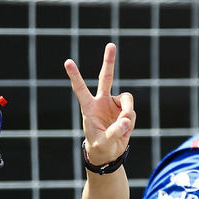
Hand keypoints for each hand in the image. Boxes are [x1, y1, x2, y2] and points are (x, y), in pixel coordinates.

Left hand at [64, 43, 134, 165]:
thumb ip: (114, 132)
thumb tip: (126, 121)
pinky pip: (132, 111)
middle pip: (106, 78)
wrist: (109, 153)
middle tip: (111, 45)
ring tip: (123, 127)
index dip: (74, 75)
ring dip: (128, 112)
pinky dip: (131, 122)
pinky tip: (125, 130)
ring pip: (127, 99)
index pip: (80, 89)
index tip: (67, 61)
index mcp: (89, 108)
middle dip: (109, 61)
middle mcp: (102, 102)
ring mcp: (114, 104)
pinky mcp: (125, 109)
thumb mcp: (103, 143)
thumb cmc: (100, 146)